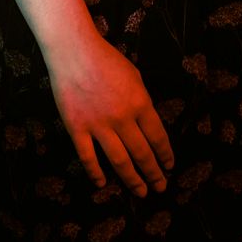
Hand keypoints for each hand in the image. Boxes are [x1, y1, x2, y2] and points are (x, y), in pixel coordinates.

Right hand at [46, 32, 174, 196]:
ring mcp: (99, 125)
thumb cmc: (105, 58)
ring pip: (120, 161)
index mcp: (140, 104)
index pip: (158, 138)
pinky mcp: (77, 127)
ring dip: (133, 180)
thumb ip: (142, 101)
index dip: (165, 156)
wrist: (72, 49)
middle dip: (154, 173)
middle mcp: (122, 119)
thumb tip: (147, 124)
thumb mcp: (134, 75)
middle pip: (142, 154)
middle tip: (160, 187)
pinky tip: (101, 183)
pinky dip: (95, 172)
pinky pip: (87, 156)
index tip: (169, 167)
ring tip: (141, 192)